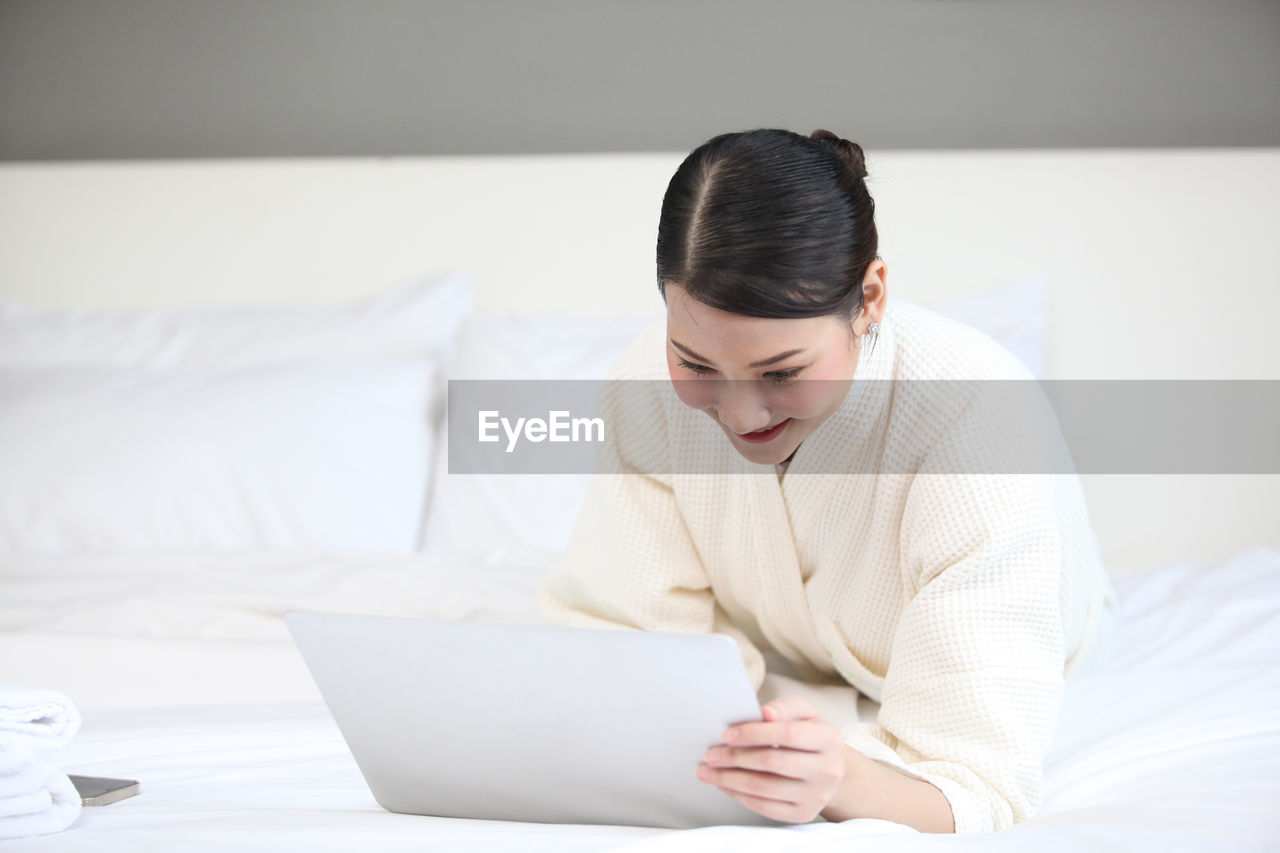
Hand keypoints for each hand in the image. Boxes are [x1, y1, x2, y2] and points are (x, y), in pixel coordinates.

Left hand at [695, 694, 846, 823]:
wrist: (830, 771)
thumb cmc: (811, 737)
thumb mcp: (806, 714)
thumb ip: (786, 707)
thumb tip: (765, 713)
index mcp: (829, 740)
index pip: (787, 734)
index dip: (754, 733)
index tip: (726, 735)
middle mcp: (827, 770)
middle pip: (772, 762)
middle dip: (735, 757)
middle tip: (710, 754)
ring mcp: (816, 796)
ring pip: (764, 788)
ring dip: (730, 779)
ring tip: (708, 771)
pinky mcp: (803, 814)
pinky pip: (765, 808)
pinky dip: (740, 796)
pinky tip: (725, 785)